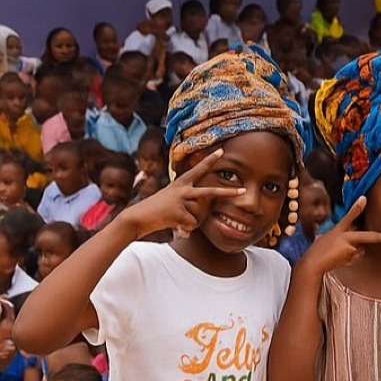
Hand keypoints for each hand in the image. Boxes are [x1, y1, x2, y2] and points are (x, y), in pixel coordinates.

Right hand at [116, 149, 245, 239]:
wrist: (137, 217)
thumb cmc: (155, 211)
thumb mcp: (172, 203)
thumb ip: (186, 207)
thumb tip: (191, 227)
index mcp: (180, 183)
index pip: (198, 170)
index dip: (210, 161)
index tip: (221, 151)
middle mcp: (182, 189)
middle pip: (210, 192)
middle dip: (228, 192)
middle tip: (243, 191)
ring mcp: (180, 199)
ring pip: (198, 215)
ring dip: (189, 222)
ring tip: (174, 220)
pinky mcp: (178, 211)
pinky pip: (191, 224)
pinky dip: (183, 229)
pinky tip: (173, 225)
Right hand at [297, 197, 380, 275]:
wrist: (313, 263)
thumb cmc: (319, 251)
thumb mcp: (331, 239)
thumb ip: (346, 238)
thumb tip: (358, 242)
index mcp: (338, 230)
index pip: (349, 217)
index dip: (357, 208)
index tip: (364, 198)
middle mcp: (344, 236)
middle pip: (367, 236)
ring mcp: (348, 246)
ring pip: (360, 250)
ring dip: (354, 252)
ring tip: (338, 254)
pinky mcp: (349, 256)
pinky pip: (356, 257)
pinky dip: (350, 258)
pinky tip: (339, 259)